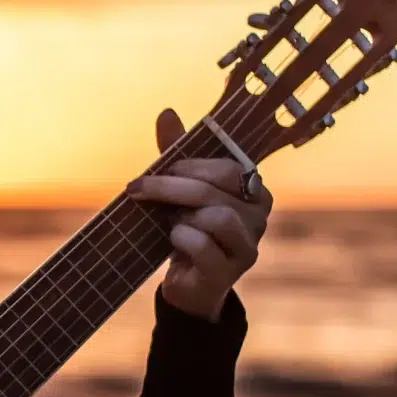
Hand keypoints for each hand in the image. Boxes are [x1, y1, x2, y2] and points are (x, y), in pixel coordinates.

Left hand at [125, 107, 271, 322]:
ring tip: (172, 224)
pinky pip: (202, 245)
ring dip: (180, 217)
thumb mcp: (180, 188)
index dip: (189, 165)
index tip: (159, 169)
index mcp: (254, 190)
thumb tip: (167, 113)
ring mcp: (248, 247)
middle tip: (137, 189)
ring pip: (214, 217)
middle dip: (169, 187)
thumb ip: (177, 152)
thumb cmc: (188, 227)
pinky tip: (174, 243)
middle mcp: (259, 218)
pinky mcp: (230, 273)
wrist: (188, 283)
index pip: (227, 166)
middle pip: (214, 189)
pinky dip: (180, 239)